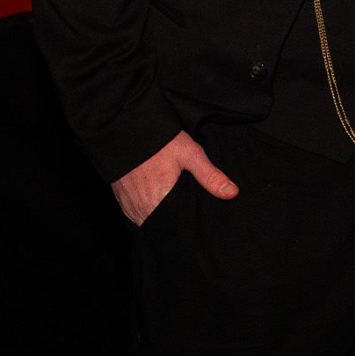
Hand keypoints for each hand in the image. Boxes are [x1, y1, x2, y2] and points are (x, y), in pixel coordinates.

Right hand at [110, 130, 237, 225]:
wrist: (127, 128)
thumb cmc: (160, 141)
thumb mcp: (189, 154)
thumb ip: (210, 176)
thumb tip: (232, 193)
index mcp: (161, 200)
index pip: (177, 226)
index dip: (187, 226)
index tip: (195, 224)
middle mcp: (144, 207)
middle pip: (162, 226)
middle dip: (174, 223)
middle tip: (185, 214)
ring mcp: (130, 205)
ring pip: (148, 222)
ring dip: (159, 219)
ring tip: (171, 211)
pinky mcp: (122, 201)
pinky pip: (135, 216)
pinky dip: (145, 213)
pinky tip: (155, 205)